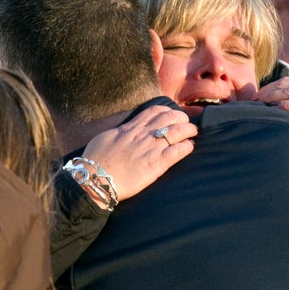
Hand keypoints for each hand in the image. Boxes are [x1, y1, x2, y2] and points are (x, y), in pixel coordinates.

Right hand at [83, 105, 197, 201]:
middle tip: (186, 124)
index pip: (154, 111)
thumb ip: (119, 133)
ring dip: (189, 130)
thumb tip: (124, 131)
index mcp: (131, 128)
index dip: (167, 111)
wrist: (95, 179)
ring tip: (193, 133)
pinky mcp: (156, 164)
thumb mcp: (106, 138)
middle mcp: (143, 135)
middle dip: (182, 118)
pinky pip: (177, 151)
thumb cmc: (96, 160)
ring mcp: (151, 149)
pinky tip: (190, 147)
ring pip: (177, 131)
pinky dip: (187, 147)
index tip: (172, 115)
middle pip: (170, 118)